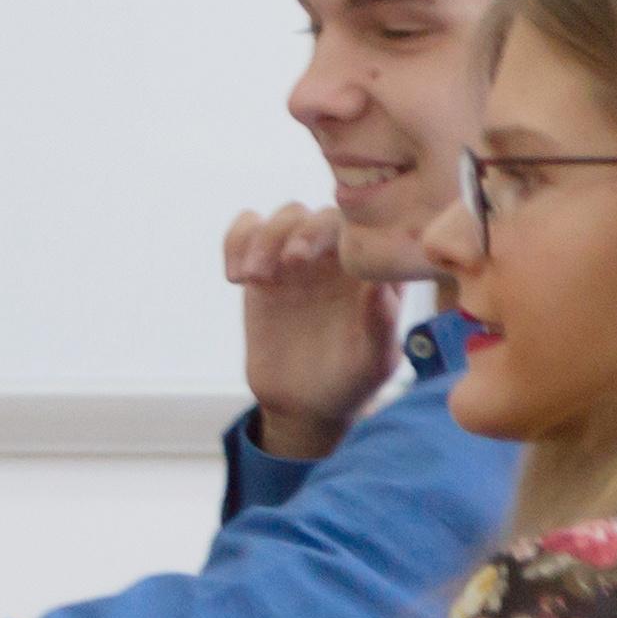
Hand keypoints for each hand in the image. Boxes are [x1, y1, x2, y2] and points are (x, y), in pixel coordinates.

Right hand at [227, 200, 397, 458]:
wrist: (303, 402)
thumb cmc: (351, 382)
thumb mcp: (374, 360)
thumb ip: (381, 321)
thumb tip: (378, 282)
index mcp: (371, 271)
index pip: (366, 229)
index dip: (348, 232)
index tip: (334, 258)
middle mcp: (338, 258)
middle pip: (322, 215)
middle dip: (303, 232)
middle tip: (292, 264)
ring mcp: (297, 258)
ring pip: (285, 216)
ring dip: (266, 239)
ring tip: (255, 279)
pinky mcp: (261, 266)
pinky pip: (245, 230)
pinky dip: (235, 241)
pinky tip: (236, 278)